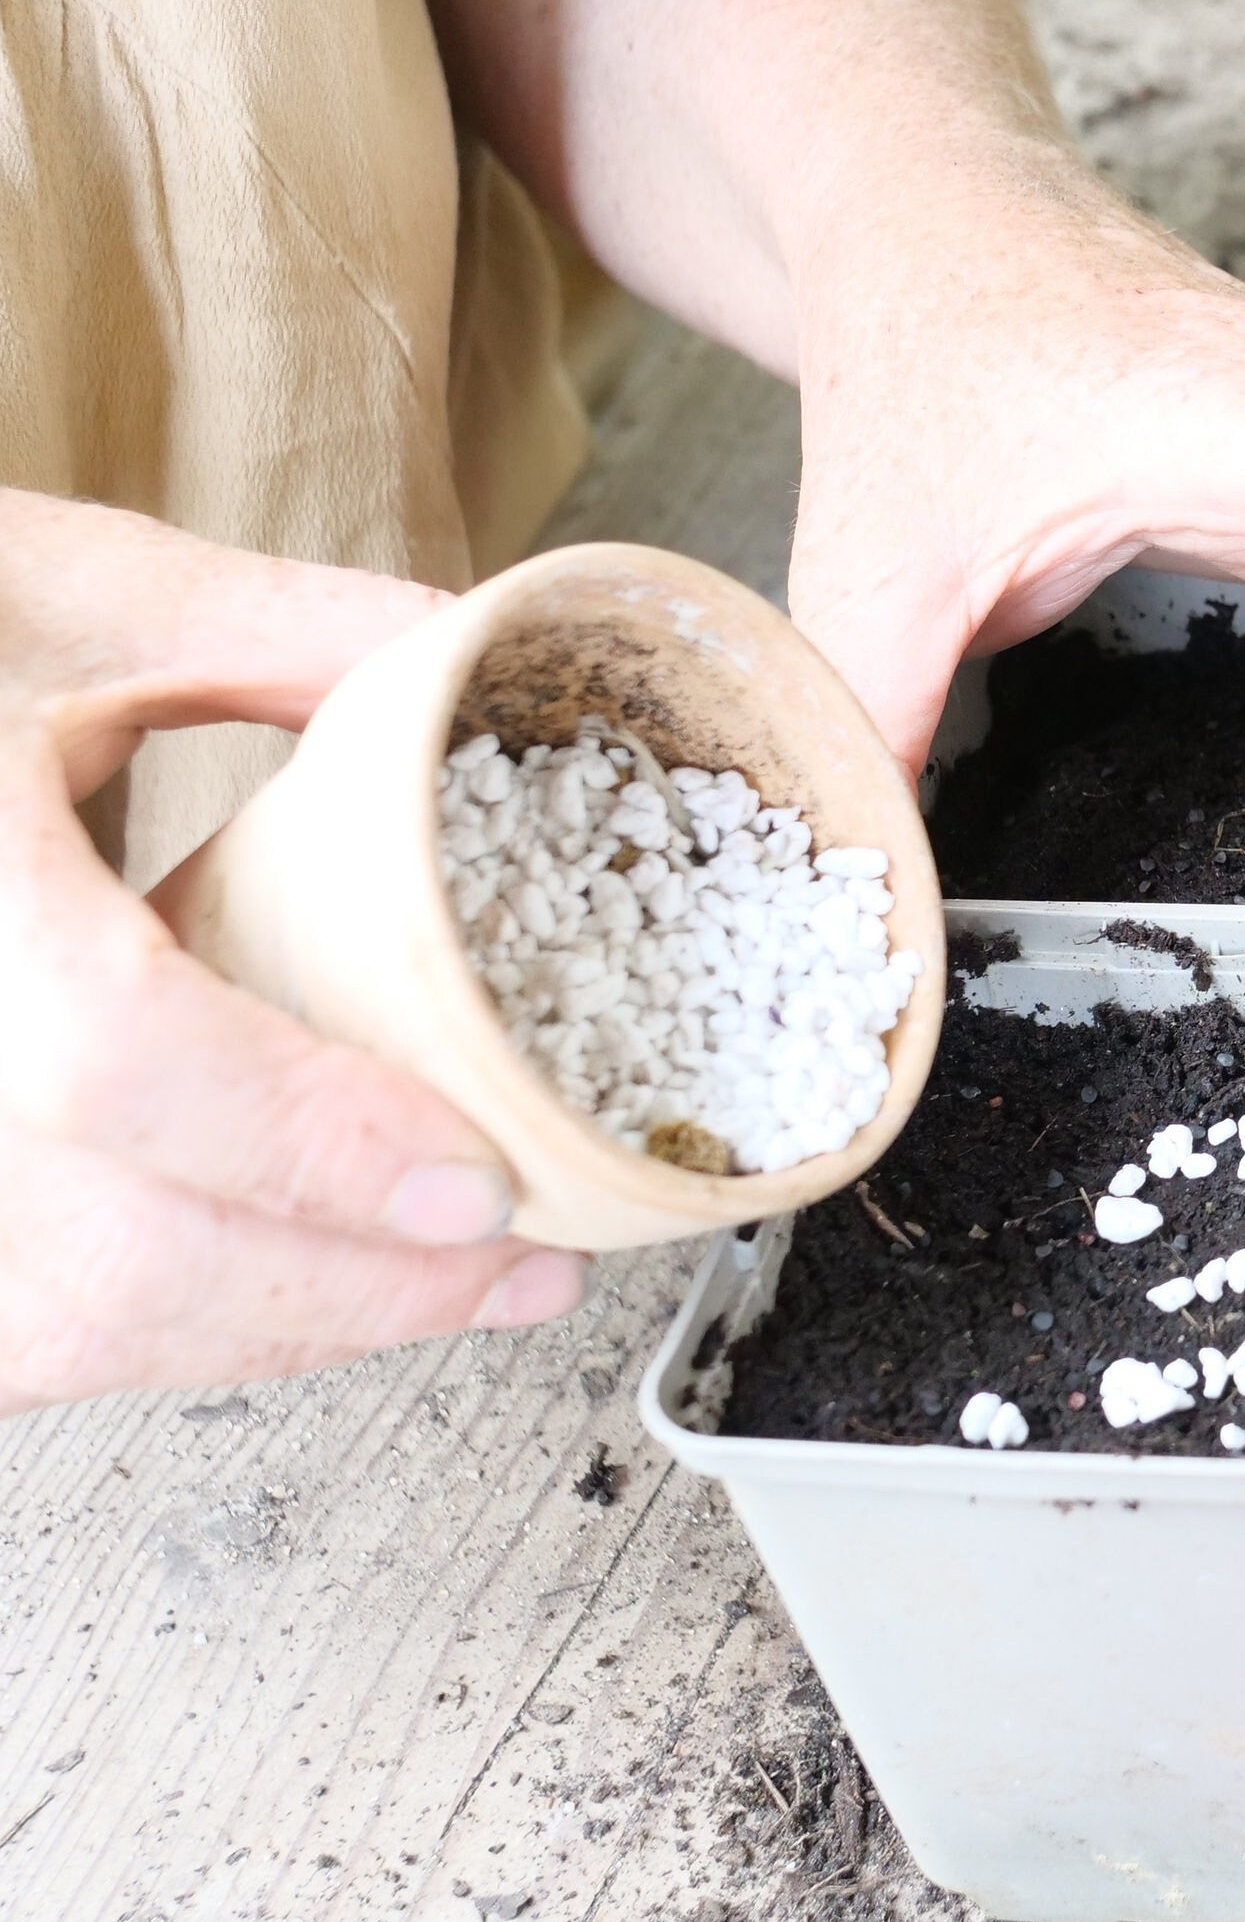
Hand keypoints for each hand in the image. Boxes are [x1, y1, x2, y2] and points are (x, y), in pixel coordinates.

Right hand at [0, 493, 585, 1416]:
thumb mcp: (51, 584)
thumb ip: (279, 630)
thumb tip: (471, 661)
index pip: (119, 1059)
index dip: (312, 1142)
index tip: (479, 1184)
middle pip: (112, 1253)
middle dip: (348, 1289)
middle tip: (517, 1267)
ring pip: (56, 1329)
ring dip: (267, 1333)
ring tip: (438, 1291)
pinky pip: (10, 1335)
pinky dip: (150, 1337)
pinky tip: (277, 1301)